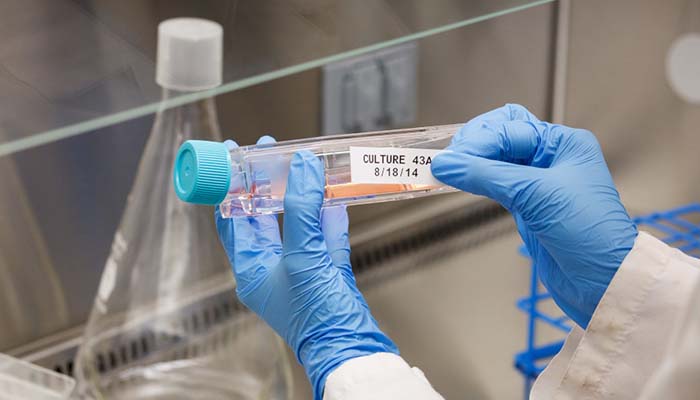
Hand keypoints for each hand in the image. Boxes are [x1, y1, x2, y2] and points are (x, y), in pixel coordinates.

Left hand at [215, 136, 396, 398]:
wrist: (351, 346)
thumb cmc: (315, 317)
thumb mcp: (302, 256)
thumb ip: (301, 209)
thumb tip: (301, 167)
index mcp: (251, 266)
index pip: (232, 216)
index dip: (232, 184)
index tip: (233, 155)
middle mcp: (271, 266)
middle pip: (263, 214)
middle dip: (267, 182)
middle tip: (271, 152)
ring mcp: (300, 268)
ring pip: (296, 222)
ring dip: (301, 195)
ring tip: (303, 165)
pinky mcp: (326, 270)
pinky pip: (325, 236)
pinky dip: (329, 216)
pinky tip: (334, 197)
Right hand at [431, 104, 637, 327]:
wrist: (602, 281)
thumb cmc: (590, 233)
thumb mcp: (536, 195)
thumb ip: (487, 176)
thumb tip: (448, 163)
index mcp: (563, 144)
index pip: (511, 128)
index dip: (479, 141)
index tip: (453, 157)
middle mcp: (550, 158)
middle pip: (501, 137)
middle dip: (474, 144)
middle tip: (449, 159)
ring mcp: (537, 183)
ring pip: (495, 160)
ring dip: (470, 163)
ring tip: (446, 170)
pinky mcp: (526, 206)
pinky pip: (493, 183)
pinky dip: (475, 181)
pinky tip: (459, 182)